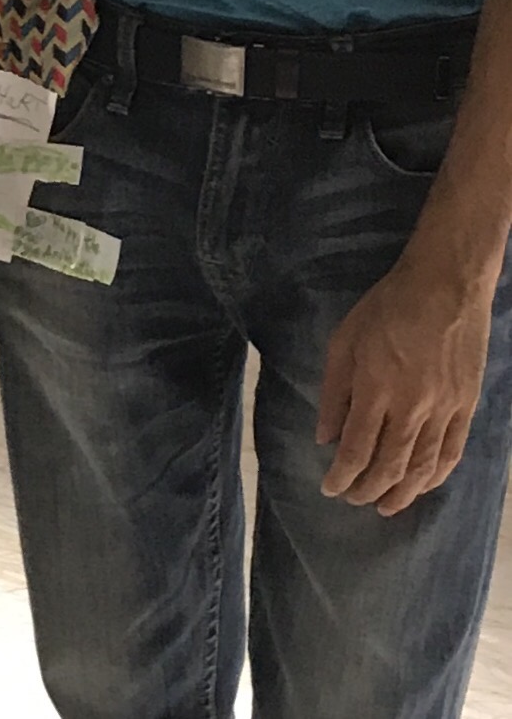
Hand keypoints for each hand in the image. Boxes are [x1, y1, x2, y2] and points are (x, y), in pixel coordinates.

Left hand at [316, 255, 493, 515]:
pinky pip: (453, 451)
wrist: (445, 285)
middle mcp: (412, 406)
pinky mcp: (468, 405)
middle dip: (367, 490)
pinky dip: (436, 475)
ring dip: (402, 492)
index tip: (329, 488)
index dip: (341, 477)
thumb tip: (325, 438)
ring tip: (384, 506)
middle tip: (352, 499)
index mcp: (376, 390)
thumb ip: (333, 394)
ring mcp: (445, 408)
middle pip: (389, 465)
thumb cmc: (386, 309)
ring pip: (423, 466)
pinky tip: (421, 486)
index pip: (356, 450)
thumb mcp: (343, 343)